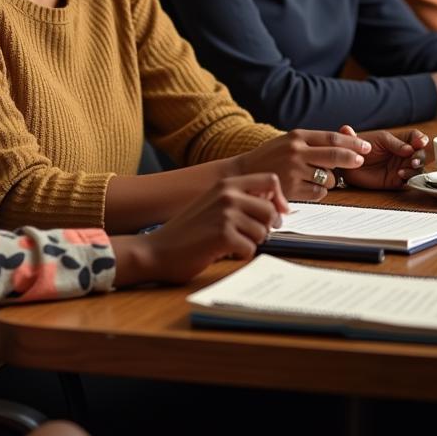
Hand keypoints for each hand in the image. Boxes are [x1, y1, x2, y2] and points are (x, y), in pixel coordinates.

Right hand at [111, 174, 287, 286]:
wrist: (157, 249)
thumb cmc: (188, 230)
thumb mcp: (213, 204)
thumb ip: (240, 200)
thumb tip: (276, 207)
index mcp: (226, 183)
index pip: (269, 180)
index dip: (279, 199)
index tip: (279, 214)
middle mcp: (228, 194)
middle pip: (270, 210)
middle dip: (266, 227)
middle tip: (250, 236)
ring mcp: (225, 214)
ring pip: (263, 232)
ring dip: (251, 242)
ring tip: (231, 244)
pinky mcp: (223, 235)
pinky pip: (250, 249)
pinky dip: (240, 255)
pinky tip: (223, 252)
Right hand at [234, 129, 368, 199]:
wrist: (244, 173)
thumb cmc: (270, 157)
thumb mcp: (289, 141)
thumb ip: (315, 140)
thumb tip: (347, 135)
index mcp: (297, 136)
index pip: (332, 138)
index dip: (352, 143)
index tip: (366, 147)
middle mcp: (296, 151)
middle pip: (335, 156)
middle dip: (352, 159)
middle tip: (360, 161)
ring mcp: (293, 170)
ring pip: (329, 178)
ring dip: (329, 180)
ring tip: (315, 177)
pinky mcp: (291, 189)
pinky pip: (319, 193)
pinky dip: (319, 192)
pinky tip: (307, 188)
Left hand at [337, 126, 430, 188]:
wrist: (348, 160)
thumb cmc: (362, 145)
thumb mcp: (379, 139)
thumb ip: (393, 142)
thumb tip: (409, 149)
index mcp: (401, 140)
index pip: (418, 138)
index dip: (422, 140)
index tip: (419, 143)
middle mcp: (405, 154)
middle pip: (423, 154)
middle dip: (422, 156)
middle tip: (414, 159)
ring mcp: (402, 167)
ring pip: (419, 168)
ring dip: (416, 167)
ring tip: (408, 166)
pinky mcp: (396, 180)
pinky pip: (409, 181)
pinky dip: (409, 178)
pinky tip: (401, 174)